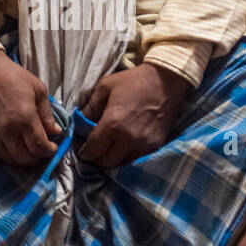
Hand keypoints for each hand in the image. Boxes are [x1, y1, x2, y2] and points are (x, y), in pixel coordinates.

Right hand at [0, 50, 62, 166]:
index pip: (39, 146)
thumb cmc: (15, 77)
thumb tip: (56, 132)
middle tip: (43, 151)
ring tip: (31, 152)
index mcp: (25, 117)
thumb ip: (48, 115)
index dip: (49, 151)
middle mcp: (8, 129)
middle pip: (25, 158)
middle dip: (38, 158)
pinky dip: (9, 157)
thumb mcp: (39, 91)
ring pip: (11, 160)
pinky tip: (16, 149)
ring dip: (24, 160)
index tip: (53, 148)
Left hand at [78, 61, 192, 167]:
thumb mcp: (105, 87)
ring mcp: (144, 144)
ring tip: (108, 152)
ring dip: (112, 160)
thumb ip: (90, 107)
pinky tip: (124, 147)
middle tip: (93, 153)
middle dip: (96, 160)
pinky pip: (137, 158)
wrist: (166, 81)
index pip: (93, 150)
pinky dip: (127, 156)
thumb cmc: (133, 81)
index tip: (82, 151)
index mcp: (112, 124)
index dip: (84, 153)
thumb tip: (80, 123)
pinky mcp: (156, 145)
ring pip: (122, 164)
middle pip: (106, 162)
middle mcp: (128, 139)